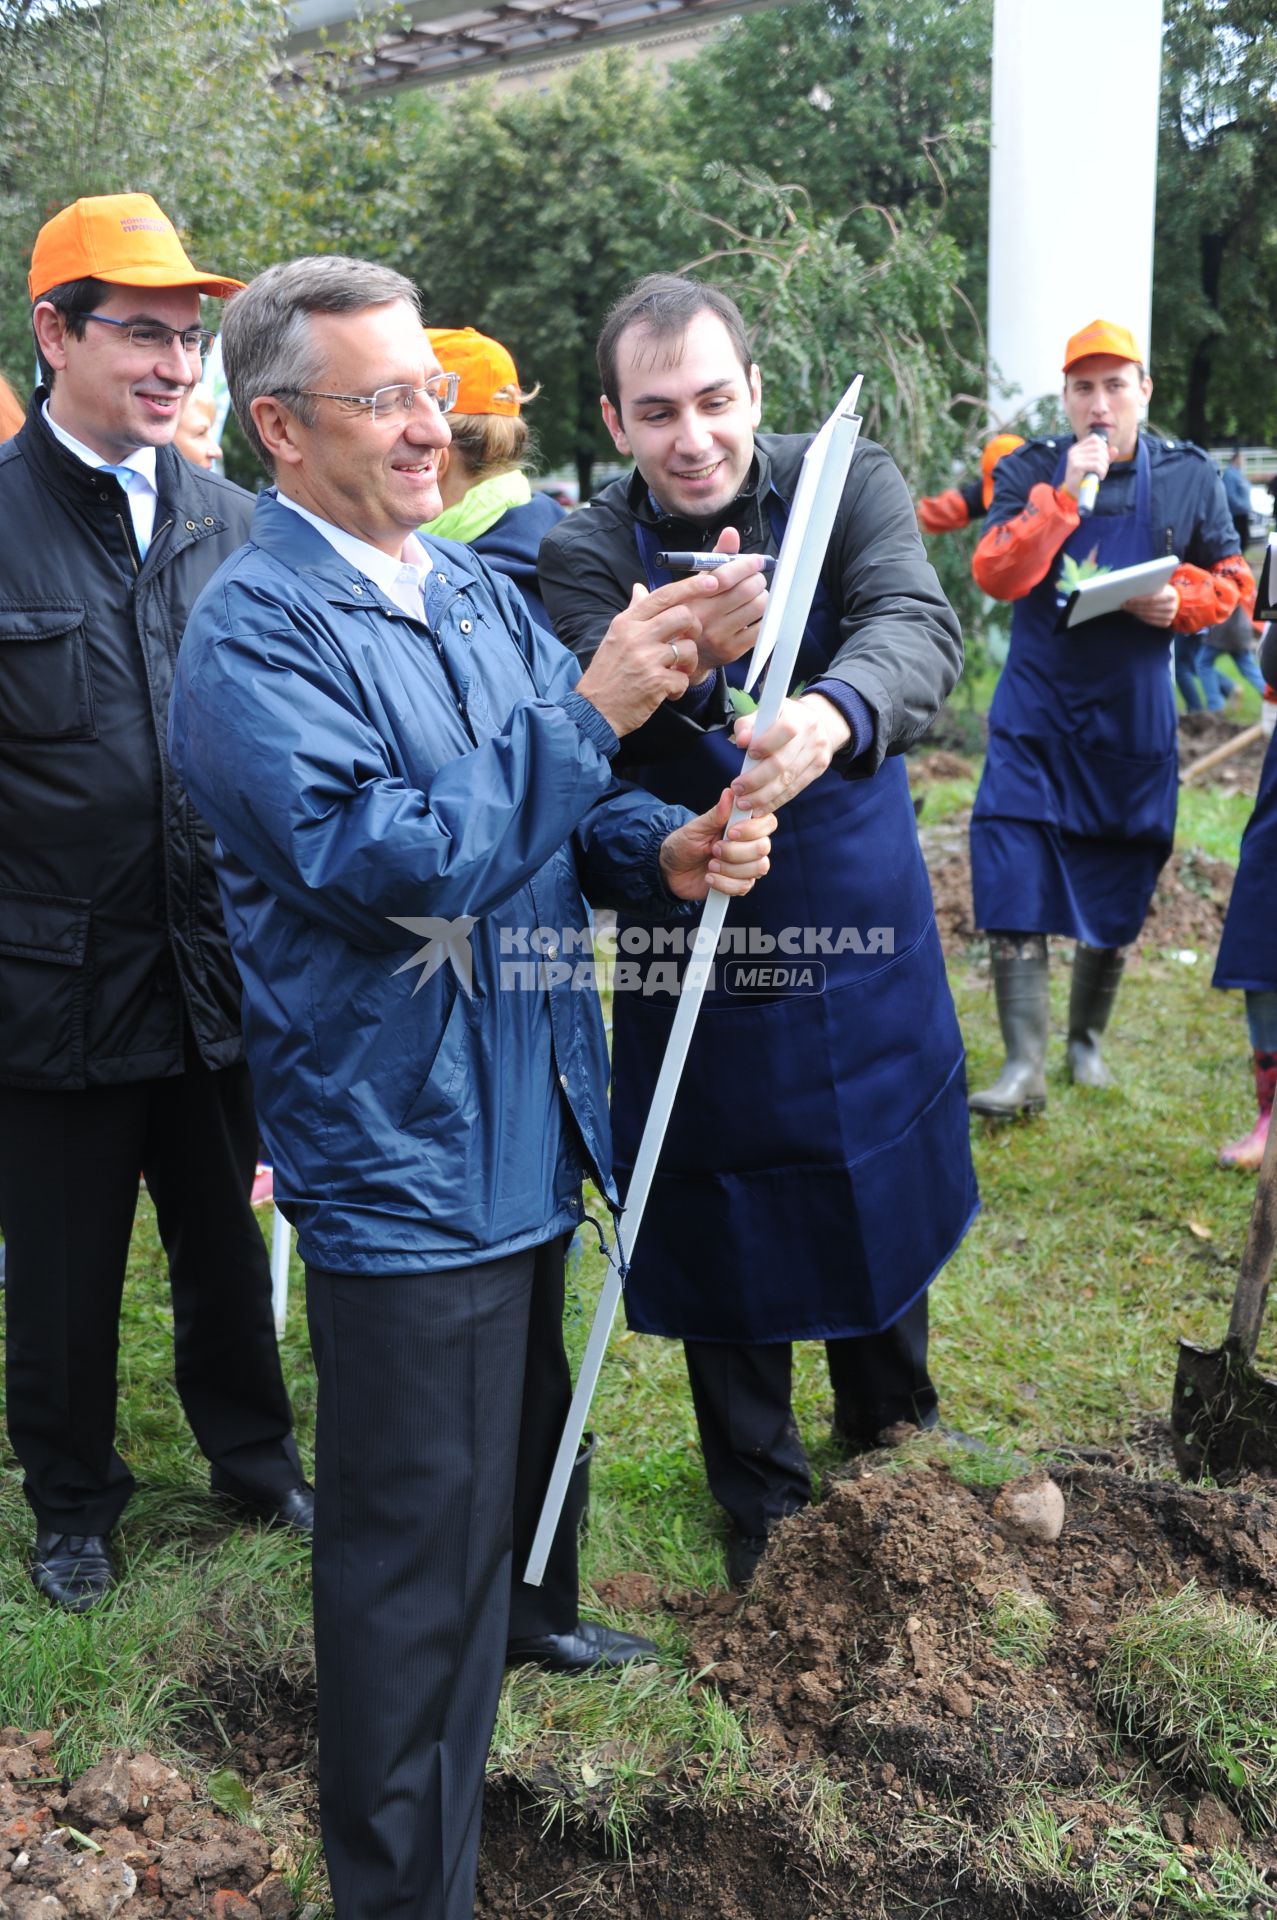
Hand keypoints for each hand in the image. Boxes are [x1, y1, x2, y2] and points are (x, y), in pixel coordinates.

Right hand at [576, 574, 720, 736]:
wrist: (594, 711)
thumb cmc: (606, 674)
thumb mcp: (614, 637)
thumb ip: (633, 613)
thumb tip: (640, 588)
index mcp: (627, 622)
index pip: (663, 595)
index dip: (691, 586)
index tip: (712, 581)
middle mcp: (636, 636)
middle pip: (683, 616)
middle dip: (694, 628)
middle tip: (687, 641)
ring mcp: (647, 659)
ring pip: (688, 648)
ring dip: (689, 663)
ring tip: (676, 672)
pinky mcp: (656, 682)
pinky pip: (684, 678)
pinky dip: (679, 688)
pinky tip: (666, 692)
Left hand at [659, 789, 775, 900]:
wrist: (672, 870)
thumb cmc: (685, 843)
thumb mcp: (696, 827)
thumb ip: (715, 814)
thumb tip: (729, 793)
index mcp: (743, 825)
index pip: (768, 822)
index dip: (753, 829)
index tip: (730, 832)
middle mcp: (751, 844)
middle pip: (763, 847)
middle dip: (736, 851)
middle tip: (714, 849)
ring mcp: (748, 865)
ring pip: (758, 868)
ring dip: (730, 868)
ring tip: (711, 865)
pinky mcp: (741, 884)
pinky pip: (744, 886)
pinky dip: (724, 883)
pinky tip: (710, 877)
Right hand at [681, 527, 769, 683]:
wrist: (686, 655)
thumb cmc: (694, 613)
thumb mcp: (696, 584)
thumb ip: (715, 558)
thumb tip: (730, 533)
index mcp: (692, 596)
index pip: (725, 576)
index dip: (746, 564)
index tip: (756, 561)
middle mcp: (703, 616)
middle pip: (747, 589)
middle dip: (757, 579)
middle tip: (755, 579)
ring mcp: (718, 635)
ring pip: (758, 606)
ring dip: (762, 596)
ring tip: (754, 596)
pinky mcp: (732, 650)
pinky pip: (762, 627)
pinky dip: (764, 616)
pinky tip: (754, 614)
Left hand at [729, 692, 851, 813]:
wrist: (820, 722)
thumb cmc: (782, 719)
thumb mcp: (767, 713)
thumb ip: (748, 725)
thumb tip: (742, 741)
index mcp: (798, 717)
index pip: (785, 730)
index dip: (766, 743)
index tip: (749, 754)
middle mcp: (811, 736)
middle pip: (783, 762)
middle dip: (757, 779)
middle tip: (737, 789)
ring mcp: (817, 754)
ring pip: (788, 780)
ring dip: (763, 796)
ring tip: (744, 804)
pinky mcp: (817, 770)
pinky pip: (794, 790)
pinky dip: (774, 801)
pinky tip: (759, 809)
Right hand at [1061, 431, 1110, 498]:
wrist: (1073, 492)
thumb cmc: (1084, 478)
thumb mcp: (1096, 465)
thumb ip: (1105, 457)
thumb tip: (1115, 449)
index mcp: (1077, 448)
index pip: (1094, 438)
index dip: (1103, 446)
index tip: (1104, 458)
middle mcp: (1074, 451)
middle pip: (1098, 447)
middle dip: (1105, 458)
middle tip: (1103, 469)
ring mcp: (1074, 458)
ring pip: (1098, 456)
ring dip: (1104, 467)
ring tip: (1101, 474)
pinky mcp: (1076, 466)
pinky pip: (1095, 465)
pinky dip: (1101, 471)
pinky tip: (1100, 477)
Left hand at [1122, 584, 1179, 627]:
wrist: (1177, 601)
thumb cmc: (1165, 592)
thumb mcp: (1161, 587)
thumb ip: (1151, 588)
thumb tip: (1132, 590)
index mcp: (1170, 596)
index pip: (1152, 599)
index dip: (1139, 600)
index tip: (1128, 600)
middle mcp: (1171, 607)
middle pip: (1149, 608)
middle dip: (1135, 607)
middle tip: (1124, 605)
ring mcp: (1169, 617)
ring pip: (1149, 616)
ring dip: (1136, 613)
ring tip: (1127, 609)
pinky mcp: (1166, 623)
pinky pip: (1151, 622)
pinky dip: (1141, 618)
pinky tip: (1135, 614)